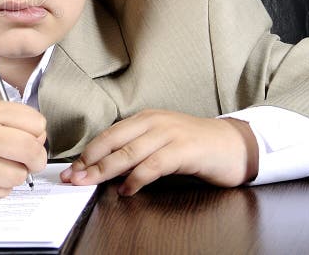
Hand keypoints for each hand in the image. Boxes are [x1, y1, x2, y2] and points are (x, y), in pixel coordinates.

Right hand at [0, 98, 46, 198]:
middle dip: (37, 158)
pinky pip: (2, 191)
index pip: (36, 123)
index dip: (37, 131)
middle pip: (32, 150)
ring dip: (16, 173)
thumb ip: (12, 120)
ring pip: (20, 176)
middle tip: (31, 158)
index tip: (31, 135)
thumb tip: (40, 140)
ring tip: (0, 164)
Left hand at [59, 109, 257, 195]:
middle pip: (113, 142)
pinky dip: (137, 178)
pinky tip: (127, 190)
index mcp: (144, 119)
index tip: (72, 169)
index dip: (88, 152)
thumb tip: (105, 167)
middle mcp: (154, 122)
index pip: (108, 135)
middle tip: (73, 177)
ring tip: (90, 182)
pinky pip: (153, 165)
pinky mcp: (184, 150)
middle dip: (90, 161)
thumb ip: (136, 149)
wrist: (235, 144)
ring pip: (129, 153)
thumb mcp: (161, 141)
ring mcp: (169, 134)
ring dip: (106, 170)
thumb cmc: (195, 145)